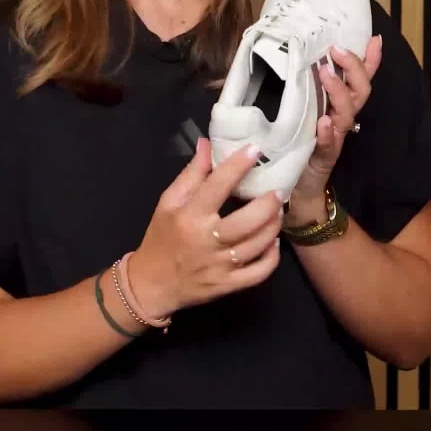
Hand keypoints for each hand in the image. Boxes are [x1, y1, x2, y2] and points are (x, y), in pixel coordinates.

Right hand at [125, 138, 284, 316]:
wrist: (153, 284)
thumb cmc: (161, 238)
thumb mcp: (168, 203)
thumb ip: (190, 174)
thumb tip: (207, 144)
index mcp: (189, 216)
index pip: (217, 186)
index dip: (238, 166)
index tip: (255, 150)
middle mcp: (206, 240)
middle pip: (246, 221)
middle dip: (267, 204)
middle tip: (277, 192)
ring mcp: (219, 266)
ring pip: (256, 246)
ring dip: (273, 227)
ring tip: (278, 213)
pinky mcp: (227, 285)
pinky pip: (258, 273)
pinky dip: (271, 258)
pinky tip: (273, 243)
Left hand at [288, 35, 383, 216]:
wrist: (296, 186)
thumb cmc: (297, 143)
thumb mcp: (299, 109)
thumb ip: (298, 86)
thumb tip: (285, 55)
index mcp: (338, 105)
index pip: (361, 79)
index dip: (370, 60)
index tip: (374, 39)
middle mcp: (342, 119)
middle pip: (361, 91)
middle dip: (353, 68)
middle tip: (335, 49)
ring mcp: (336, 138)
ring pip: (347, 113)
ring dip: (338, 92)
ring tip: (325, 74)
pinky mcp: (324, 158)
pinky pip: (330, 145)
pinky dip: (328, 133)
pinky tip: (323, 122)